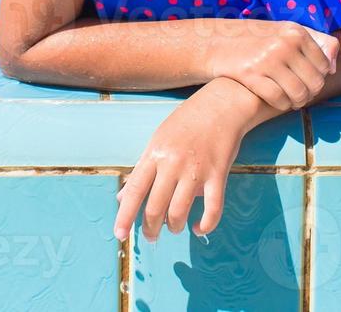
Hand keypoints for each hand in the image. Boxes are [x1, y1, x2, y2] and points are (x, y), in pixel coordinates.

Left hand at [113, 84, 252, 242]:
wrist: (221, 104)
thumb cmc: (187, 121)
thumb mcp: (157, 140)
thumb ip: (141, 169)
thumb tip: (123, 197)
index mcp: (155, 154)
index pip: (135, 191)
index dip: (125, 216)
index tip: (120, 234)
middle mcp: (172, 164)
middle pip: (155, 207)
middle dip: (150, 229)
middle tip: (151, 237)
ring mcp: (196, 170)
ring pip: (179, 212)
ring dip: (174, 227)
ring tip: (174, 228)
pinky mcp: (218, 175)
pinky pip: (212, 209)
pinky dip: (206, 225)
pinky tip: (199, 228)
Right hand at [205, 19, 338, 111]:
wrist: (217, 44)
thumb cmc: (257, 40)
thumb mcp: (286, 33)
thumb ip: (315, 44)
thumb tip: (334, 67)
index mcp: (295, 32)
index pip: (324, 65)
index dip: (319, 78)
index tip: (307, 81)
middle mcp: (284, 44)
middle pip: (314, 82)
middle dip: (309, 94)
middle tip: (299, 95)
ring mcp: (267, 59)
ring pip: (299, 94)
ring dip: (296, 102)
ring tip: (290, 100)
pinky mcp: (251, 74)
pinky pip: (279, 100)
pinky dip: (281, 105)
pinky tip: (277, 101)